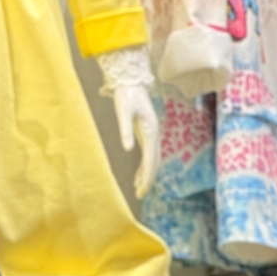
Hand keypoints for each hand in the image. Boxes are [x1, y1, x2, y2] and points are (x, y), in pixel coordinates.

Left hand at [112, 84, 159, 199]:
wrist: (130, 81)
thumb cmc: (126, 95)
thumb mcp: (123, 111)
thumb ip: (124, 130)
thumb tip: (127, 149)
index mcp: (150, 130)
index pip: (150, 158)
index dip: (147, 174)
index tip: (142, 188)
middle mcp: (153, 133)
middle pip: (154, 161)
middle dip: (148, 179)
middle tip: (140, 195)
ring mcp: (151, 133)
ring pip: (151, 159)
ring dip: (146, 175)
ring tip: (139, 190)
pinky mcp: (145, 133)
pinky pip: (147, 154)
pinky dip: (143, 167)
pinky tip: (137, 177)